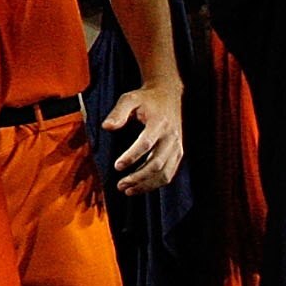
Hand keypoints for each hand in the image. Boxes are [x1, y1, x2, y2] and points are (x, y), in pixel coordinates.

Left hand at [100, 79, 186, 194]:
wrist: (168, 94)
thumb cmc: (146, 98)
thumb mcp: (129, 98)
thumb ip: (118, 112)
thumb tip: (106, 127)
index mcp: (159, 123)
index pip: (145, 144)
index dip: (131, 157)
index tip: (117, 166)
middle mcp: (170, 136)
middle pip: (156, 163)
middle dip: (138, 177)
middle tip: (120, 185)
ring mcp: (176, 146)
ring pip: (165, 173)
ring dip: (147, 185)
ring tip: (128, 190)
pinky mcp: (178, 153)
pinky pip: (170, 173)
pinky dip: (156, 183)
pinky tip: (141, 187)